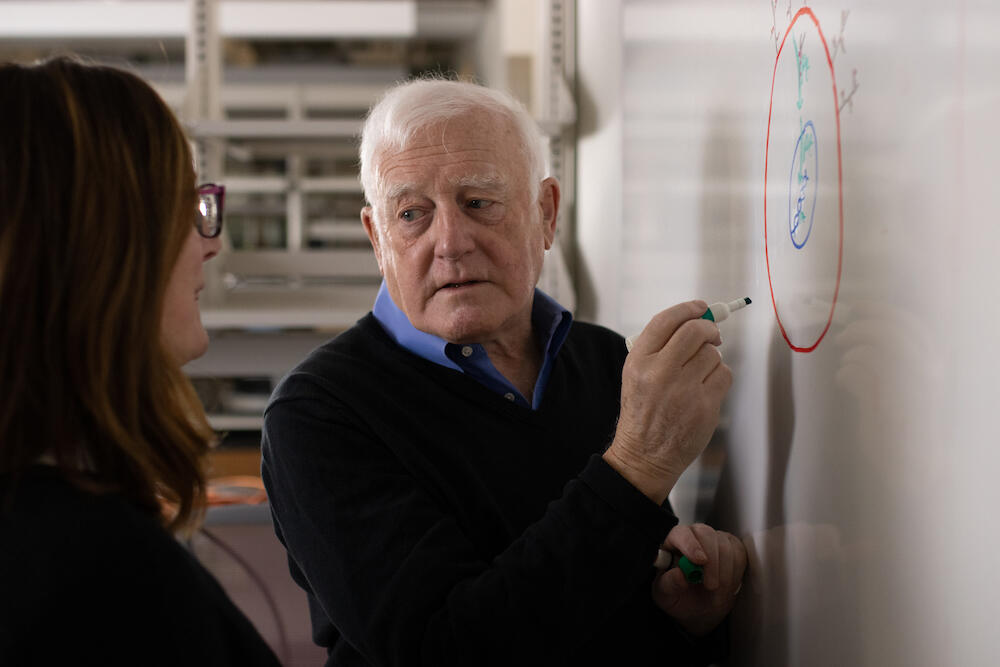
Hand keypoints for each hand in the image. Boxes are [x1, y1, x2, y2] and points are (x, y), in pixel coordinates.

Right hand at [604, 301, 731, 502]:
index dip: (687, 309)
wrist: (644, 455)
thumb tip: (695, 322)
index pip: (666, 321)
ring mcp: (683, 389)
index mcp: (638, 361)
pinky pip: (724, 375)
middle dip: (708, 329)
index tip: (701, 308)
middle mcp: (659, 372)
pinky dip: (719, 377)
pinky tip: (706, 388)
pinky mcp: (704, 406)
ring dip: (712, 359)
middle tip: (712, 335)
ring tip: (699, 374)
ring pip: (712, 354)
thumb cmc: (643, 413)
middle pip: (694, 331)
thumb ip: (659, 348)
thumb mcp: (636, 375)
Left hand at [652, 524, 746, 636]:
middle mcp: (692, 536)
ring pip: (725, 545)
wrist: (699, 607)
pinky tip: (726, 586)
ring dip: (724, 573)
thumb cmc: (679, 597)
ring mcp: (713, 540)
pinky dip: (735, 573)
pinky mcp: (732, 546)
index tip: (700, 561)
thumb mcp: (666, 596)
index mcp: (671, 543)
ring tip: (716, 594)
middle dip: (711, 561)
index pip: (680, 534)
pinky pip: (739, 553)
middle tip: (711, 586)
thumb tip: (679, 575)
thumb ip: (669, 584)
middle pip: (705, 533)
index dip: (690, 545)